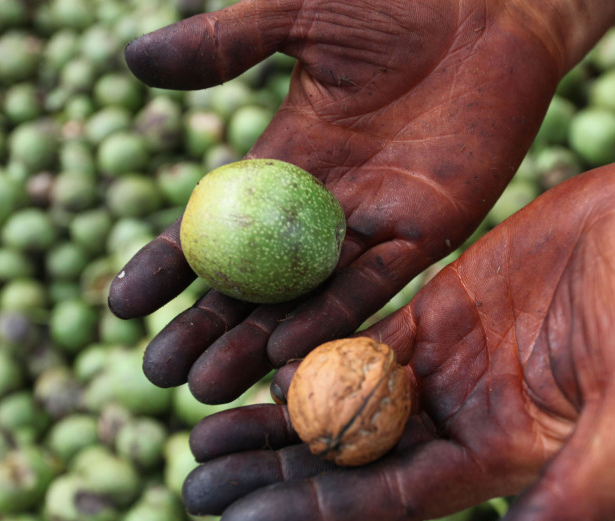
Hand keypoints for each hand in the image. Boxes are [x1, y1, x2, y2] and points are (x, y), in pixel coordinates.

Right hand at [107, 0, 605, 402]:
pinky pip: (376, 283)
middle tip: (158, 374)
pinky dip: (335, 318)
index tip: (124, 305)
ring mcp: (373, 220)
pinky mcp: (428, 228)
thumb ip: (225, 46)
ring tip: (210, 387)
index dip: (168, 267)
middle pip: (254, 281)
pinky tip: (291, 354)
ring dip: (259, 342)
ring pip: (307, 296)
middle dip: (206, 327)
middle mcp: (323, 203)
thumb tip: (131, 63)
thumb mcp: (298, 17)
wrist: (491, 4)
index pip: (215, 225)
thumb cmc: (395, 1)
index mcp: (285, 159)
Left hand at [181, 157, 614, 520]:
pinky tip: (253, 360)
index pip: (391, 499)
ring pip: (346, 398)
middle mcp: (467, 420)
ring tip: (201, 429)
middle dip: (274, 472)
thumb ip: (574, 506)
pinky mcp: (442, 307)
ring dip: (277, 416)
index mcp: (504, 460)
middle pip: (353, 456)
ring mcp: (451, 364)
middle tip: (193, 482)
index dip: (311, 514)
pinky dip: (308, 349)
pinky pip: (362, 332)